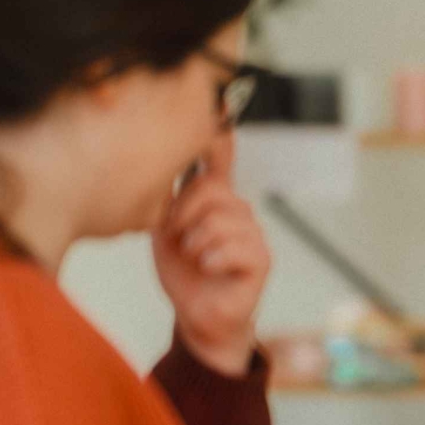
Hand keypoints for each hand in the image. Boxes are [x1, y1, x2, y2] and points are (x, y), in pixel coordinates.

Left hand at [152, 133, 270, 375]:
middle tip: (181, 243)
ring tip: (195, 260)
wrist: (198, 317)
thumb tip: (164, 164)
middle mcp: (240, 212)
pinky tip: (210, 271)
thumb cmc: (185, 275)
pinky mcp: (261, 259)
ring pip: (217, 221)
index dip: (219, 140)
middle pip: (208, 191)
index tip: (220, 107)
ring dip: (195, 245)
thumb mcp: (167, 231)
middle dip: (182, 218)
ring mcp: (254, 235)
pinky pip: (230, 247)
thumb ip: (169, 200)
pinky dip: (210, 261)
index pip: (220, 164)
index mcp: (218, 203)